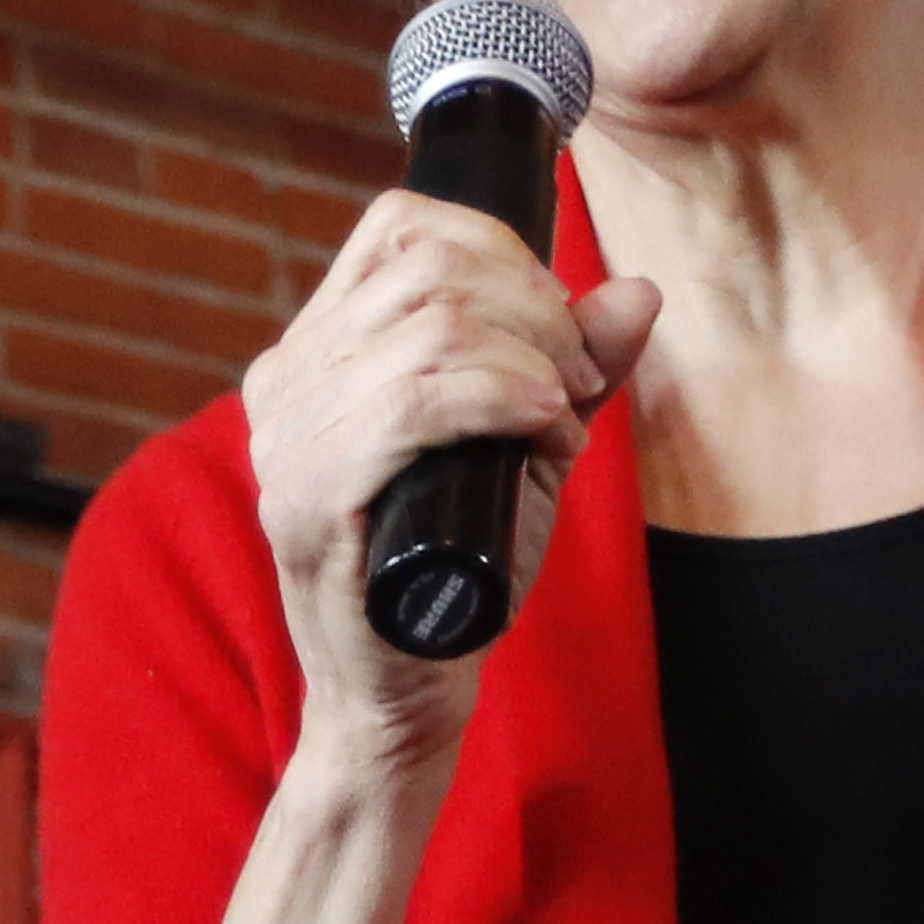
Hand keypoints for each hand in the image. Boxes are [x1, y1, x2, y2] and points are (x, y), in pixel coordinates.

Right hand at [234, 191, 658, 794]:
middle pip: (427, 266)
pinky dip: (499, 399)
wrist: (401, 696)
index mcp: (317, 352)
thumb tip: (637, 293)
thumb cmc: (456, 574)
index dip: (501, 250)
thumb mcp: (524, 451)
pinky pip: (413, 401)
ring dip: (529, 360)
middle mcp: (286, 381)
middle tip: (573, 381)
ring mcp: (286, 438)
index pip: (400, 226)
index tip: (555, 325)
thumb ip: (573, 372)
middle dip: (534, 308)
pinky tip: (542, 430)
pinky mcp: (306, 497)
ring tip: (558, 423)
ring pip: (430, 326)